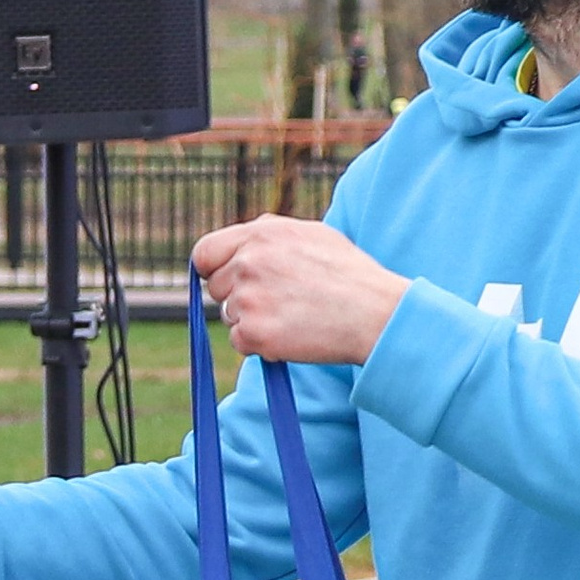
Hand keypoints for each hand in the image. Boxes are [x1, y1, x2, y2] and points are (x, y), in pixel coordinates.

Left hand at [193, 215, 407, 364]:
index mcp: (261, 233)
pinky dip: (259, 345)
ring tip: (293, 317)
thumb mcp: (311, 235)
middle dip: (239, 298)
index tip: (227, 281)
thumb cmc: (350, 276)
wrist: (375, 313)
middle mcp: (248, 261)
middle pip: (216, 288)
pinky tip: (291, 335)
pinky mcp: (253, 331)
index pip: (205, 252)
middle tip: (278, 303)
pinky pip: (239, 342)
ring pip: (229, 316)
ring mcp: (248, 296)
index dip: (214, 269)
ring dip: (252, 321)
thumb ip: (269, 236)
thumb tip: (241, 245)